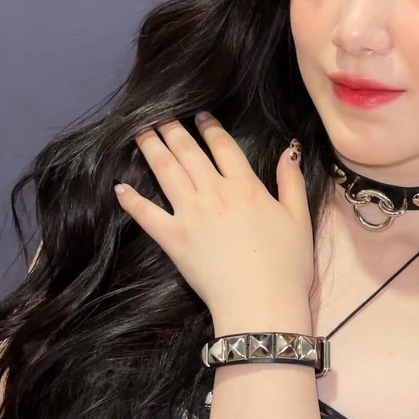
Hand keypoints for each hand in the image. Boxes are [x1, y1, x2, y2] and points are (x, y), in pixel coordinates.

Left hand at [115, 113, 312, 321]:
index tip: (199, 114)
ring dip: (152, 149)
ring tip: (140, 131)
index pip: (223, 146)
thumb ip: (291, 182)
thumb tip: (290, 150)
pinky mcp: (173, 238)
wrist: (262, 304)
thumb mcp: (298, 218)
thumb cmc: (286, 265)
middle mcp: (214, 192)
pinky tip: (119, 187)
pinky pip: (147, 215)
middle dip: (173, 129)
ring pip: (167, 172)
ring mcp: (190, 214)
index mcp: (246, 186)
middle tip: (159, 113)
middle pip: (189, 152)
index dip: (210, 127)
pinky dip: (132, 200)